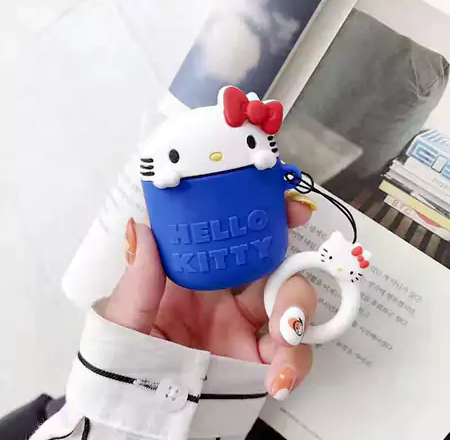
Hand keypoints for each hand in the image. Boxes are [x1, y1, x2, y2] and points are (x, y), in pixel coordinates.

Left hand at [102, 192, 316, 399]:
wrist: (134, 414)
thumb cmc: (122, 361)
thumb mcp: (123, 319)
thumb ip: (137, 281)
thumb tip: (142, 228)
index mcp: (194, 279)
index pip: (231, 240)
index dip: (258, 220)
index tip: (283, 206)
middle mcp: (224, 299)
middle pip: (272, 268)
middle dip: (295, 260)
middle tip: (302, 276)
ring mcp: (244, 330)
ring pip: (291, 306)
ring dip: (297, 312)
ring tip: (285, 335)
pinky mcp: (257, 363)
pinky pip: (292, 356)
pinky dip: (296, 362)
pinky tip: (280, 377)